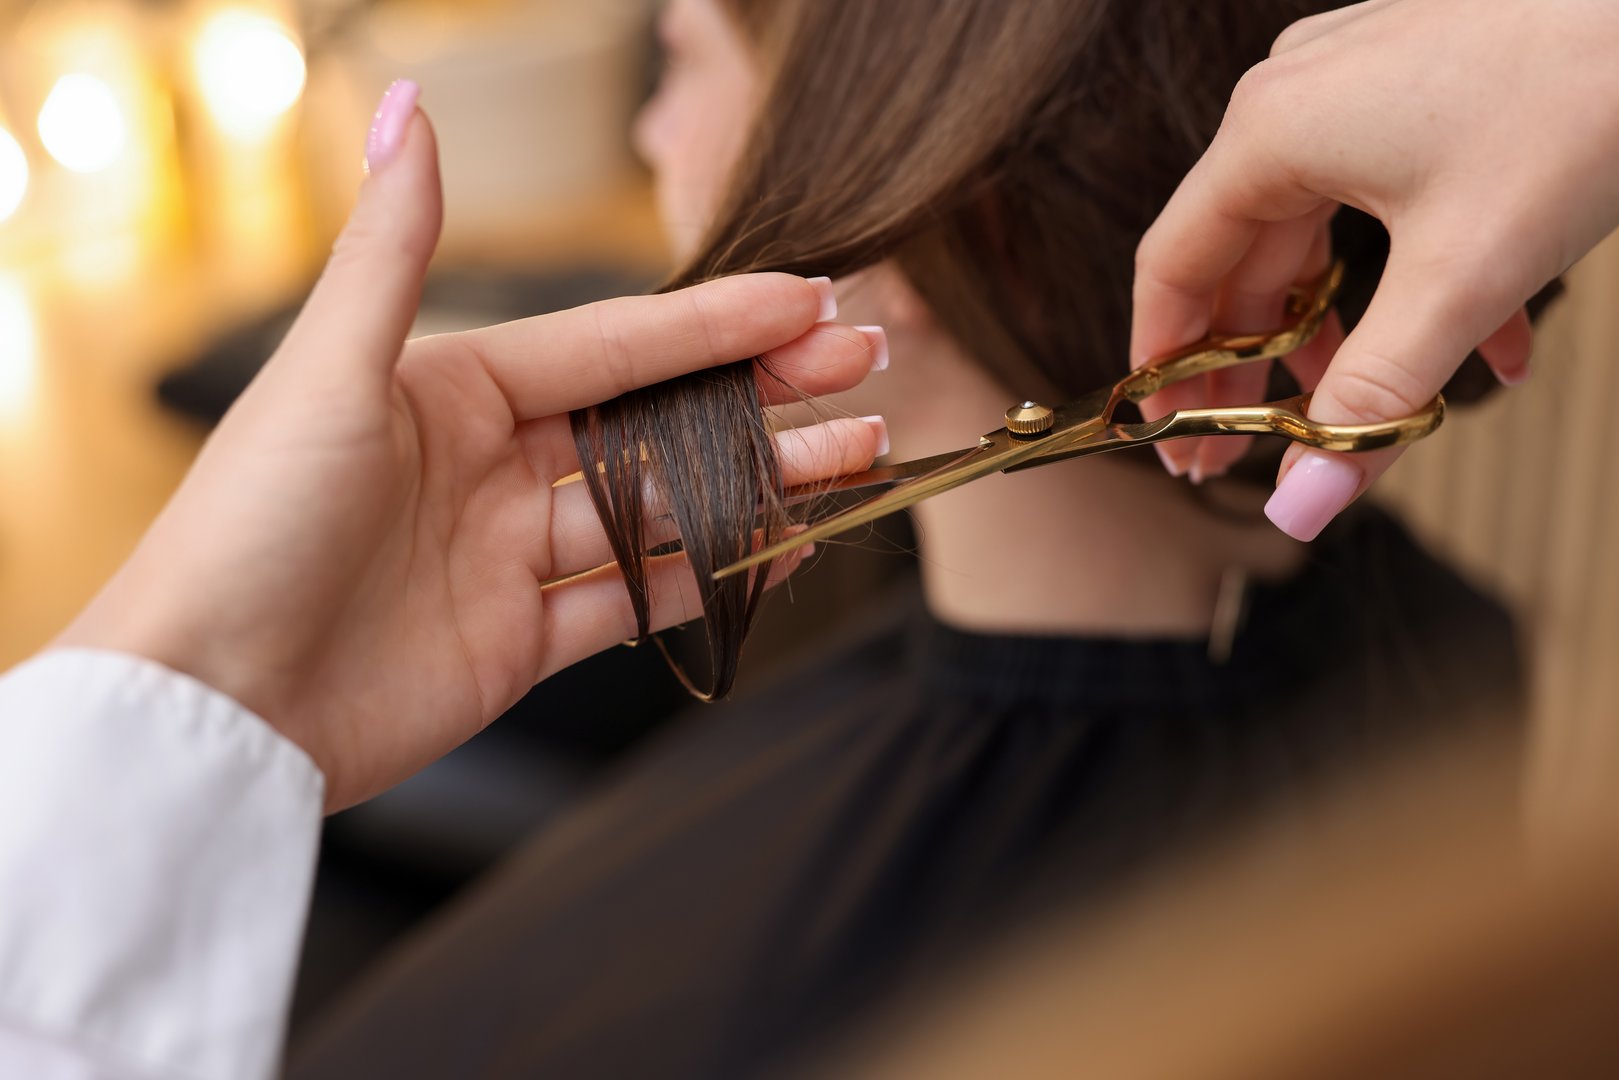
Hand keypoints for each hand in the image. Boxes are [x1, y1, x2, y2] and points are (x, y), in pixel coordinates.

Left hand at [57, 83, 885, 809]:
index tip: (806, 299)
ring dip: (762, 481)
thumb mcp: (327, 374)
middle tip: (862, 366)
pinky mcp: (521, 643)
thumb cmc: (250, 525)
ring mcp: (513, 557)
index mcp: (453, 389)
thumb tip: (408, 105)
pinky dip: (714, 578)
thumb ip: (393, 246)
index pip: (613, 343)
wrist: (208, 707)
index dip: (715, 322)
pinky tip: (784, 548)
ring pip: (665, 508)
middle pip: (657, 420)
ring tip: (859, 453)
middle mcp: (491, 466)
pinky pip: (638, 600)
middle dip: (763, 393)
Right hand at [1130, 0, 1618, 539]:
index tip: (1172, 441)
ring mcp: (1359, 84)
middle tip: (1254, 452)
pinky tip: (1492, 344)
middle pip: (1244, 260)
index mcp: (1272, 133)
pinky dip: (1420, 279)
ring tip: (1381, 411)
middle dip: (1259, 366)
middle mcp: (1297, 100)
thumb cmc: (1584, 94)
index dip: (1165, 367)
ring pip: (1321, 235)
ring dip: (1348, 330)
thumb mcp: (1465, 274)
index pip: (1175, 269)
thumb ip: (1373, 398)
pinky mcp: (1422, 83)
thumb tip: (1301, 507)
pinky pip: (1386, 199)